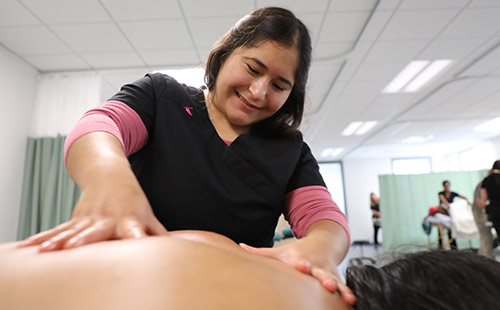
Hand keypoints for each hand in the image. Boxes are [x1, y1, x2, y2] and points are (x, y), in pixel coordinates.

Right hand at [17, 186, 166, 251]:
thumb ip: (157, 233)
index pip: (134, 231)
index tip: (136, 244)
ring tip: (46, 250)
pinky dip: (45, 238)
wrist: (109, 173)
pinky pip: (58, 230)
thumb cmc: (132, 199)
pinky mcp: (74, 219)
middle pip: (96, 231)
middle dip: (86, 239)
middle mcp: (107, 218)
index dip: (135, 237)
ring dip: (58, 240)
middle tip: (73, 247)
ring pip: (72, 231)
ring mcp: (88, 218)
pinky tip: (29, 247)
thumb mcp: (147, 214)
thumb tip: (173, 247)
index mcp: (129, 219)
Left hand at [239, 239, 355, 305]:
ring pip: (333, 280)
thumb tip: (240, 247)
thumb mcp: (279, 251)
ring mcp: (326, 271)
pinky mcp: (335, 277)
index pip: (299, 261)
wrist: (323, 242)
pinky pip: (343, 286)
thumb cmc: (297, 250)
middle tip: (326, 284)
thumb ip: (261, 253)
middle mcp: (315, 264)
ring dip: (338, 287)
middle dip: (323, 277)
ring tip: (345, 296)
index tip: (301, 265)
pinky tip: (352, 301)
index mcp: (299, 258)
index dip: (300, 263)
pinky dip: (347, 293)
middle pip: (319, 271)